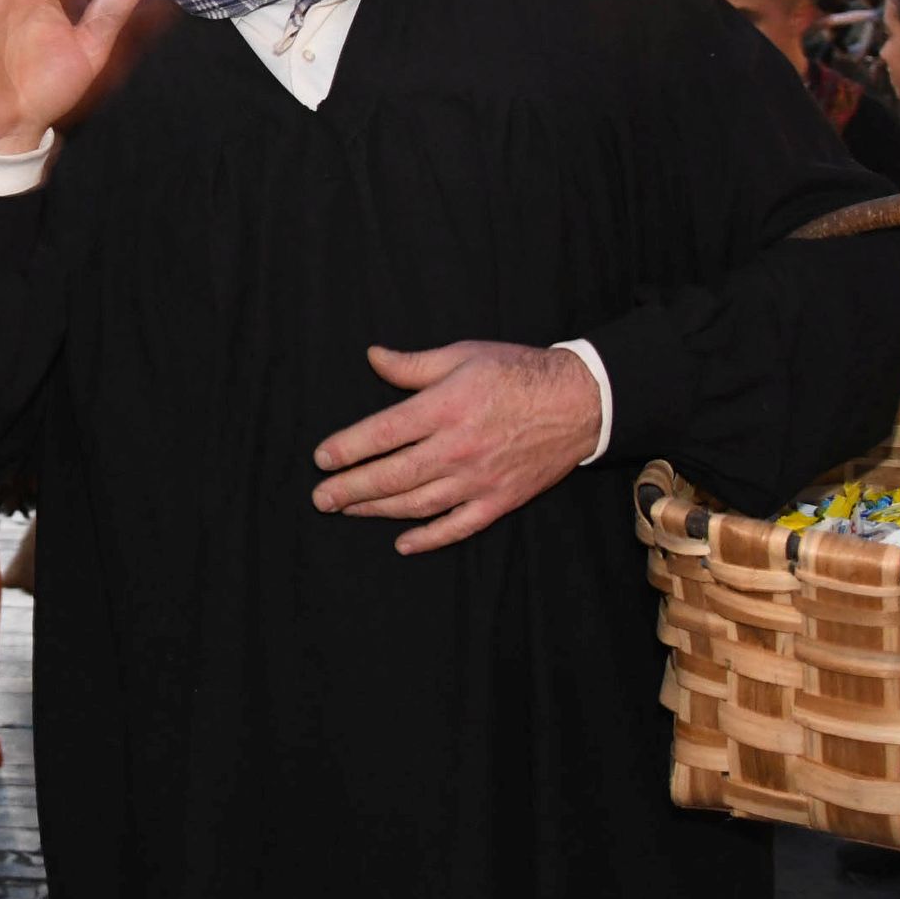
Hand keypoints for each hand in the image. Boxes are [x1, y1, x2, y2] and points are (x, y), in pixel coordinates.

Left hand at [311, 341, 601, 554]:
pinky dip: (428, 538)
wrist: (579, 401)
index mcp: (445, 408)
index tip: (321, 459)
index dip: (347, 449)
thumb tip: (373, 358)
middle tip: (320, 498)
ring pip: (417, 504)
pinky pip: (457, 526)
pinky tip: (403, 543)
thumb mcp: (463, 355)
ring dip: (377, 510)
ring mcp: (478, 480)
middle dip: (350, 489)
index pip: (382, 434)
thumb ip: (413, 365)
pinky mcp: (499, 500)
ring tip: (348, 510)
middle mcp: (457, 449)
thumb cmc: (517, 372)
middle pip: (392, 475)